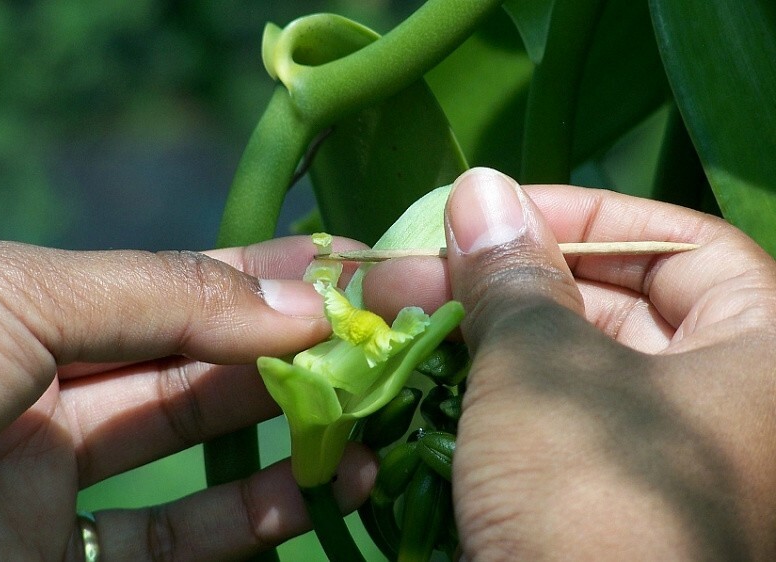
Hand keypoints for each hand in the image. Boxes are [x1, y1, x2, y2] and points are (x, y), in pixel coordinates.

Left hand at [0, 238, 375, 559]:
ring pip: (205, 449)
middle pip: (210, 362)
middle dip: (305, 345)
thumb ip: (162, 296)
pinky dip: (257, 516)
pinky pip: (178, 541)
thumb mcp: (20, 300)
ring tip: (375, 419)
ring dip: (298, 432)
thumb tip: (302, 306)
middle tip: (392, 340)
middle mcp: (58, 388)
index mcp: (41, 309)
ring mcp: (63, 480)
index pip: (186, 285)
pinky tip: (326, 491)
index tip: (366, 267)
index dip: (277, 273)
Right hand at [364, 168, 775, 559]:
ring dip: (476, 340)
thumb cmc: (592, 505)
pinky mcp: (594, 501)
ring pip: (559, 368)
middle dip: (503, 282)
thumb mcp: (544, 371)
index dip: (583, 213)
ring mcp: (652, 457)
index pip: (678, 244)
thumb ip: (511, 275)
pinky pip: (539, 426)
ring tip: (394, 317)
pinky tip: (412, 381)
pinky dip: (479, 401)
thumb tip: (479, 189)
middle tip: (415, 267)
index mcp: (759, 354)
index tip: (493, 209)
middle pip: (607, 304)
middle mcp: (719, 402)